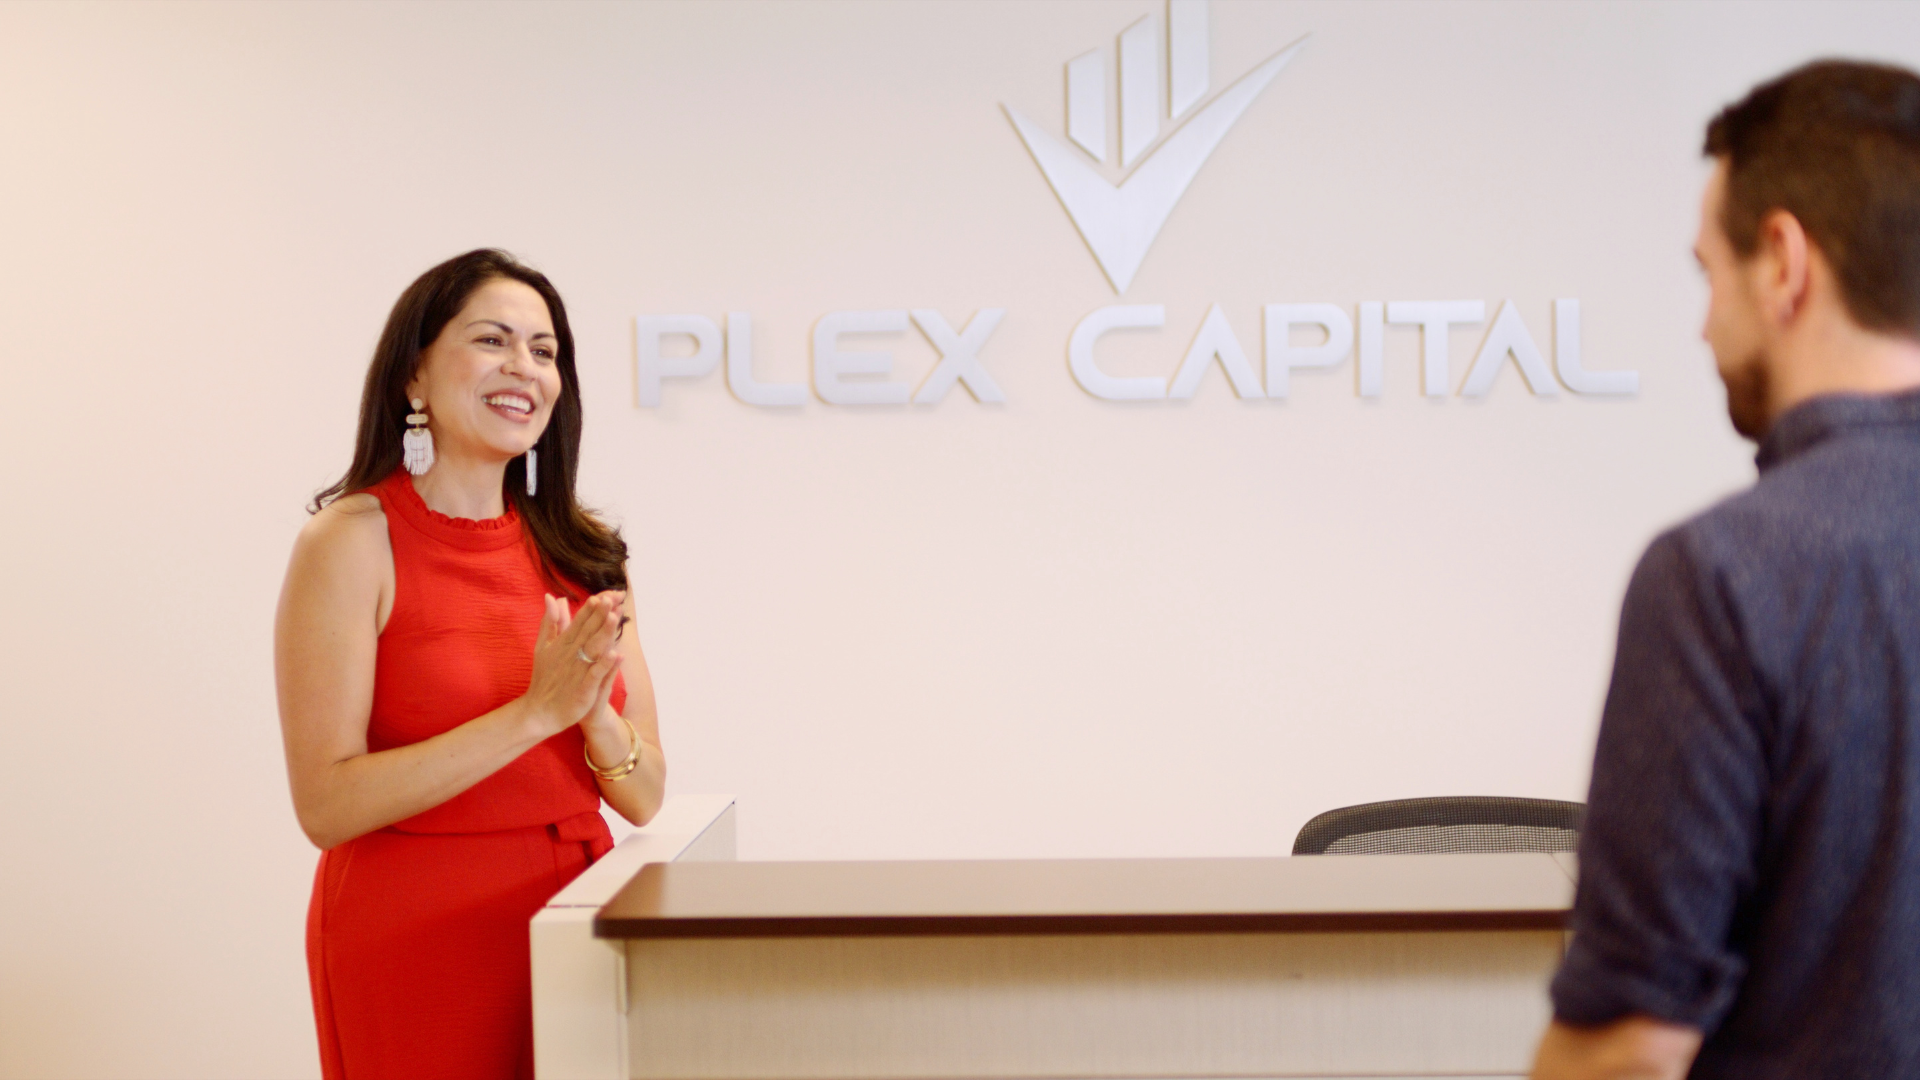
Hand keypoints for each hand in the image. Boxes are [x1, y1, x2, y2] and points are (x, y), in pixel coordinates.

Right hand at [521, 590, 624, 736]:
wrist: (539, 711)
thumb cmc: (545, 678)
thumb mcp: (544, 646)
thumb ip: (550, 622)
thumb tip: (551, 597)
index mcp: (564, 643)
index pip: (580, 620)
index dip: (593, 607)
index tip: (607, 593)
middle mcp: (571, 654)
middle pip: (588, 631)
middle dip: (601, 614)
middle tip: (613, 597)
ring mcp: (576, 671)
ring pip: (593, 649)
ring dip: (604, 633)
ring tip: (615, 617)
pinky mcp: (582, 689)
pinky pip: (594, 675)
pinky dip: (603, 665)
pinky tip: (615, 654)